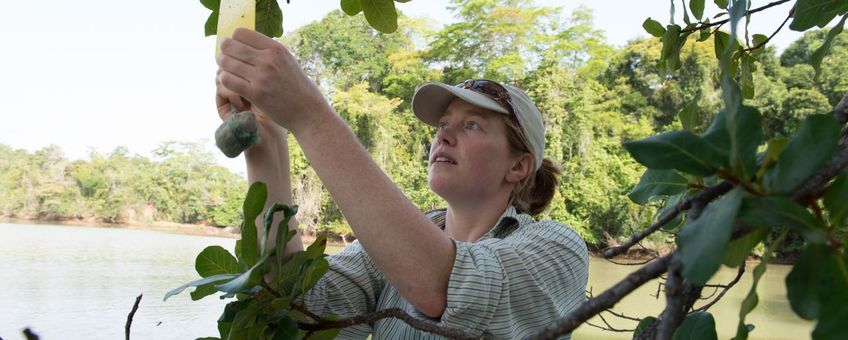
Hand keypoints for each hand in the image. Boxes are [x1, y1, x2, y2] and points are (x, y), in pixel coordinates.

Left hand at [216, 28, 330, 133]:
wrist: (308, 111)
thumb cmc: (296, 86)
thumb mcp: (287, 61)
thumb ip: (268, 51)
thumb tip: (244, 43)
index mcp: (276, 48)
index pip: (240, 33)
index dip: (233, 40)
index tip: (234, 48)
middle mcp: (268, 59)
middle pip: (230, 46)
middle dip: (224, 52)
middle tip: (224, 59)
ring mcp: (261, 77)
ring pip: (226, 63)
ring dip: (222, 66)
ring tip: (225, 71)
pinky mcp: (256, 93)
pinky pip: (229, 81)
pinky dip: (224, 80)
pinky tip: (228, 83)